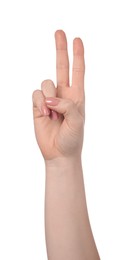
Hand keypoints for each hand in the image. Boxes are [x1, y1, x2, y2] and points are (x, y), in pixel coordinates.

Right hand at [32, 30, 84, 160]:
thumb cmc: (73, 138)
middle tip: (59, 31)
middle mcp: (63, 94)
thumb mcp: (77, 121)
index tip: (77, 40)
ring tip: (52, 115)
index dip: (77, 55)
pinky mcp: (38, 106)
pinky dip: (39, 103)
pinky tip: (44, 115)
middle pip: (61, 66)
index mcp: (76, 96)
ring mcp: (50, 99)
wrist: (59, 153)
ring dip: (48, 98)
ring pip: (45, 83)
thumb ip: (67, 105)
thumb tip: (50, 98)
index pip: (78, 71)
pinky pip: (35, 94)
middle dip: (60, 49)